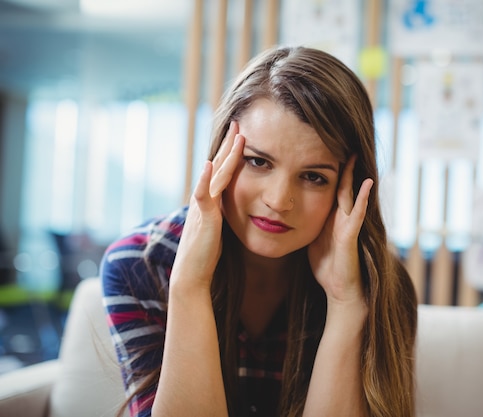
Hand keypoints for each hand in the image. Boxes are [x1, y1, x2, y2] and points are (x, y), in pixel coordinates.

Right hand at [171, 122, 244, 289]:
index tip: (242, 135)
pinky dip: (206, 178)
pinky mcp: (204, 217)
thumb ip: (224, 213)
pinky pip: (204, 194)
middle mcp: (205, 198)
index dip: (232, 152)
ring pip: (216, 174)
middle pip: (219, 165)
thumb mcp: (219, 227)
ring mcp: (203, 206)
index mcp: (211, 199)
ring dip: (226, 153)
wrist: (192, 273)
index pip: (223, 170)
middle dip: (230, 144)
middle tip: (239, 123)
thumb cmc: (206, 254)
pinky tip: (210, 164)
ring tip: (237, 135)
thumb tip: (234, 206)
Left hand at [307, 155, 372, 307]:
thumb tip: (287, 213)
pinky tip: (367, 184)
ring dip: (353, 177)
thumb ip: (307, 223)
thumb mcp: (312, 238)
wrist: (340, 289)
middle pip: (341, 187)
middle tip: (342, 145)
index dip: (326, 171)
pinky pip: (358, 214)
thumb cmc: (327, 266)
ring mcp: (348, 225)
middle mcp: (342, 218)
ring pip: (351, 196)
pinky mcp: (351, 236)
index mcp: (330, 217)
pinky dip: (363, 199)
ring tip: (354, 157)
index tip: (321, 152)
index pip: (329, 188)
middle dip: (341, 167)